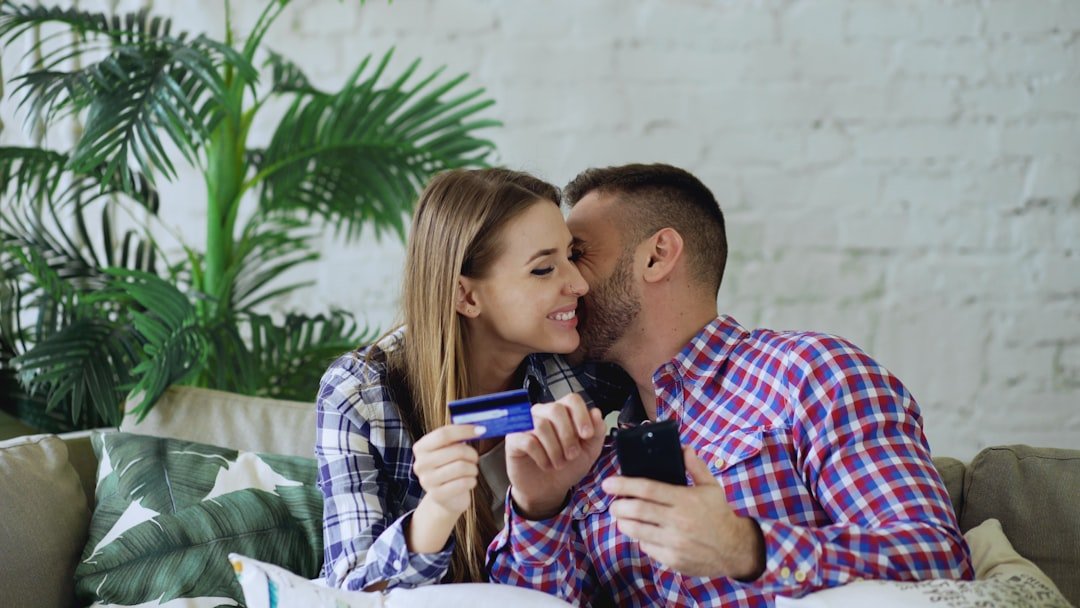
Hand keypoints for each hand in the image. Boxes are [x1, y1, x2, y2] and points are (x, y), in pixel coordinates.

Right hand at [412, 424, 482, 517]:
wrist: (445, 497)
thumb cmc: (449, 468)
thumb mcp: (448, 450)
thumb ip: (456, 437)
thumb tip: (478, 426)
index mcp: (421, 447)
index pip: (444, 434)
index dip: (465, 430)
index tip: (481, 430)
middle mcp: (420, 464)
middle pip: (455, 450)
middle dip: (472, 453)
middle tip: (475, 458)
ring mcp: (427, 481)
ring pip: (461, 467)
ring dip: (473, 468)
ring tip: (472, 470)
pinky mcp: (437, 495)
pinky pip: (463, 483)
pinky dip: (472, 480)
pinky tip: (470, 481)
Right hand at [505, 393, 605, 518]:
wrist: (549, 489)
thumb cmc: (567, 467)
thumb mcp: (589, 451)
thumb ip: (596, 432)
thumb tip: (596, 413)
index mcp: (563, 412)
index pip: (572, 400)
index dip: (581, 416)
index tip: (587, 435)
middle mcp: (542, 413)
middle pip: (555, 409)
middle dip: (568, 435)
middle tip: (572, 455)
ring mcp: (526, 425)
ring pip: (542, 425)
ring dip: (555, 450)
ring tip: (559, 464)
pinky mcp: (513, 440)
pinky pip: (528, 441)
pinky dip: (541, 457)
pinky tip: (546, 465)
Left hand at [601, 446, 764, 578]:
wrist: (734, 549)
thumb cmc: (719, 515)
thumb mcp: (711, 487)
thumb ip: (696, 467)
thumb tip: (684, 448)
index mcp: (685, 500)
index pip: (648, 489)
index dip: (624, 485)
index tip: (608, 483)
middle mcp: (677, 521)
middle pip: (637, 510)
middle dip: (618, 505)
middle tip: (613, 503)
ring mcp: (674, 542)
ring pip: (637, 531)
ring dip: (624, 522)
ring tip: (622, 516)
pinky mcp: (672, 559)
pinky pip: (646, 547)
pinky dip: (640, 539)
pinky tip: (642, 532)